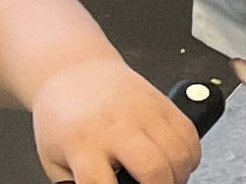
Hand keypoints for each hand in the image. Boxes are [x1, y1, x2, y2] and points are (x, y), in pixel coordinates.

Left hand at [31, 61, 200, 183]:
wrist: (75, 73)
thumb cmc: (64, 117)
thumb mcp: (55, 157)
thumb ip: (75, 182)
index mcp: (83, 143)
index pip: (100, 183)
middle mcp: (117, 126)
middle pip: (152, 169)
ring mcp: (144, 112)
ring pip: (178, 154)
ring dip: (178, 175)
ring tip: (166, 179)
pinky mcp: (164, 103)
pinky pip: (189, 135)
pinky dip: (189, 156)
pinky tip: (175, 162)